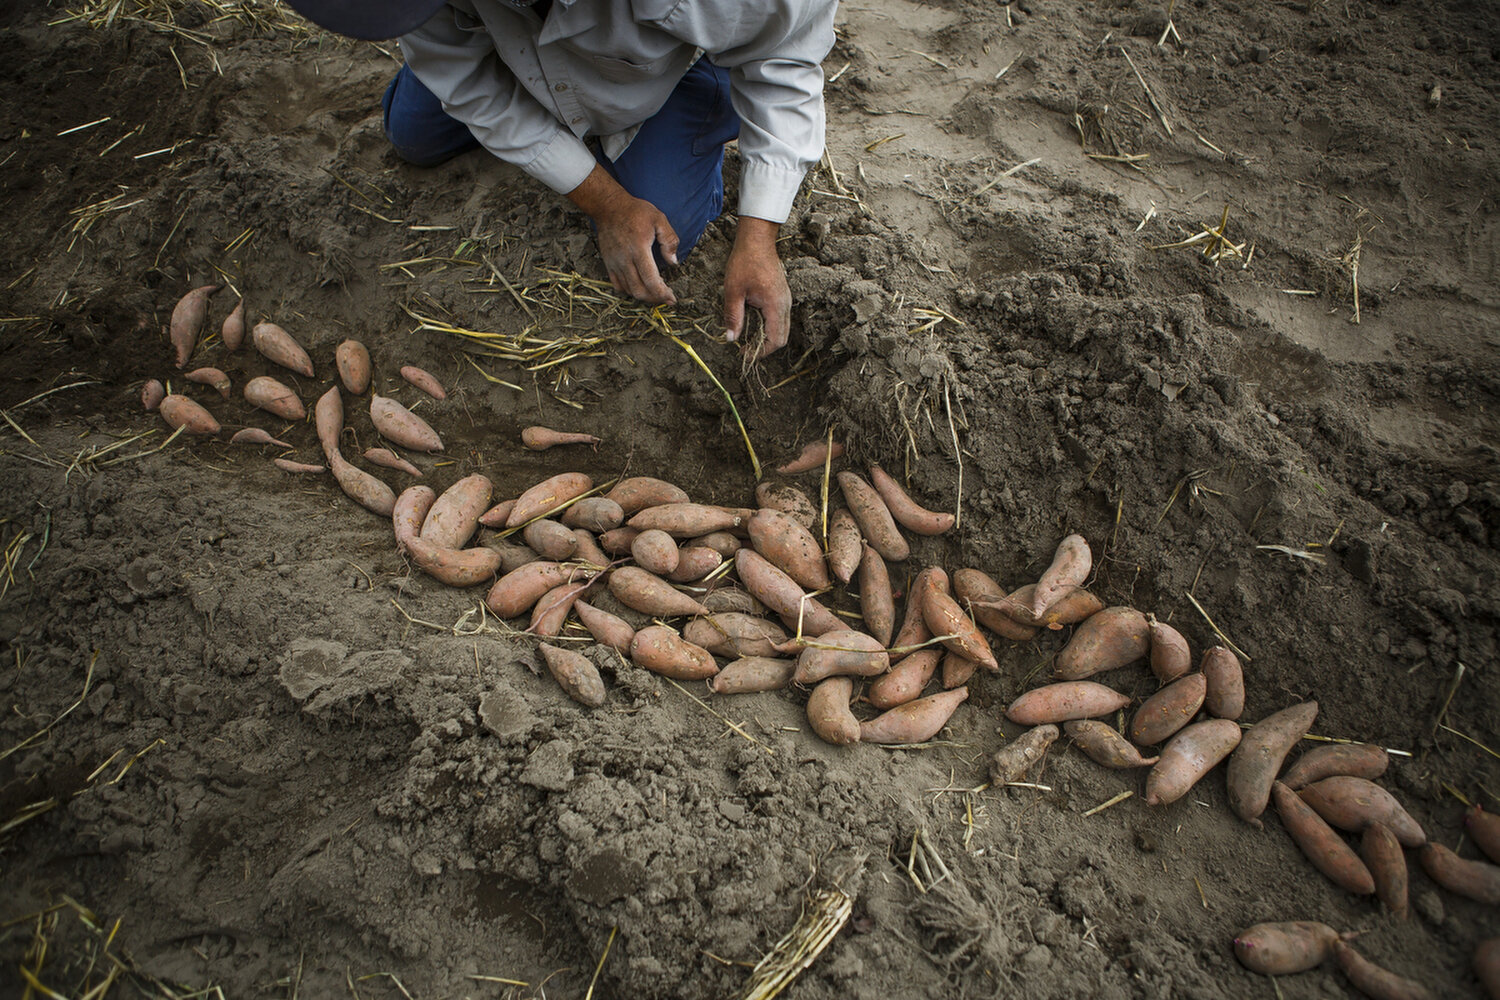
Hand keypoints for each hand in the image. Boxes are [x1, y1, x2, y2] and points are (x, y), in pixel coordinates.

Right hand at [566, 165, 677, 304]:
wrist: (609, 207)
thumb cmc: (635, 211)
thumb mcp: (659, 219)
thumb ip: (670, 240)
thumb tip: (673, 262)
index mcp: (639, 249)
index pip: (650, 281)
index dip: (662, 294)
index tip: (672, 299)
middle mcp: (625, 260)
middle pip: (639, 291)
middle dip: (655, 299)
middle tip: (666, 297)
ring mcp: (614, 263)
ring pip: (629, 291)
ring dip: (644, 296)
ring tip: (655, 292)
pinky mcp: (608, 264)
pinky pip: (618, 285)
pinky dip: (630, 291)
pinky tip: (640, 287)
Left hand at [723, 217, 789, 359]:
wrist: (757, 240)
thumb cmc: (745, 262)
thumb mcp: (733, 291)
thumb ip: (733, 317)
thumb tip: (731, 338)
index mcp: (775, 305)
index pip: (775, 340)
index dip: (761, 352)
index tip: (744, 354)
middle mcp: (785, 304)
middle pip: (782, 338)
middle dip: (765, 348)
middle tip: (745, 349)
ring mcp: (786, 299)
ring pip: (782, 328)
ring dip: (767, 337)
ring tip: (748, 337)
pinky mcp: (782, 295)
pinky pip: (780, 318)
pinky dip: (769, 326)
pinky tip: (753, 322)